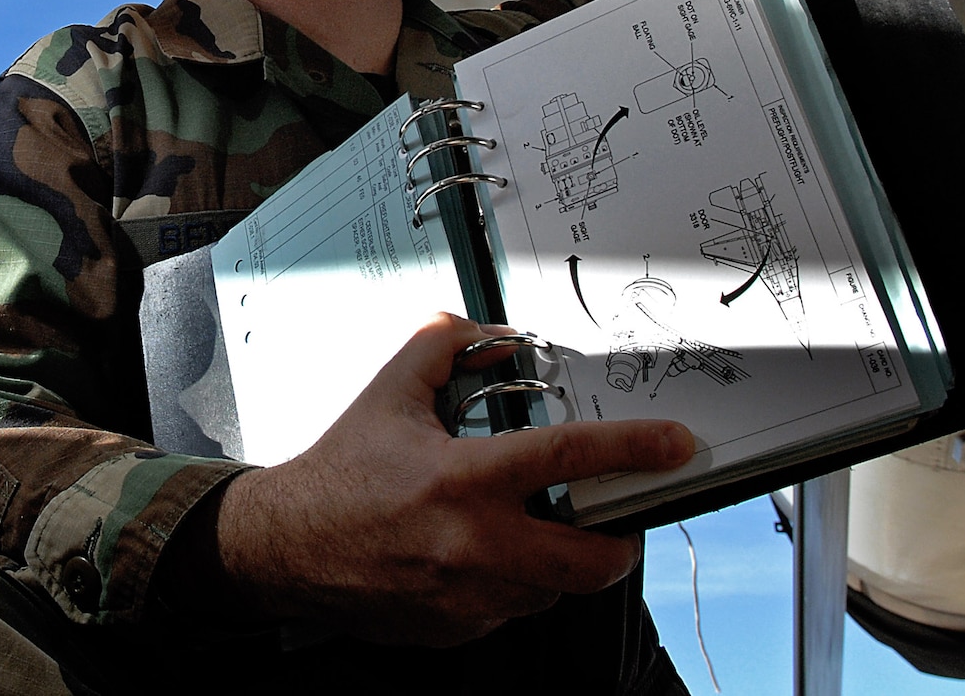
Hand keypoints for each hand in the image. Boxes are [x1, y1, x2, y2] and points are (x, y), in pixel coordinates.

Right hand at [199, 314, 694, 645]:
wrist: (288, 547)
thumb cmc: (340, 472)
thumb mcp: (390, 393)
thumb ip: (442, 346)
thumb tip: (494, 333)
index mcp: (463, 478)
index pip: (571, 459)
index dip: (635, 449)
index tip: (676, 446)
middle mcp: (474, 544)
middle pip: (593, 559)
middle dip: (619, 540)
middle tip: (613, 518)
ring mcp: (469, 597)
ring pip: (554, 589)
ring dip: (555, 561)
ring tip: (524, 529)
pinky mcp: (459, 630)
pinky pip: (512, 610)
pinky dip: (510, 584)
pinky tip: (477, 556)